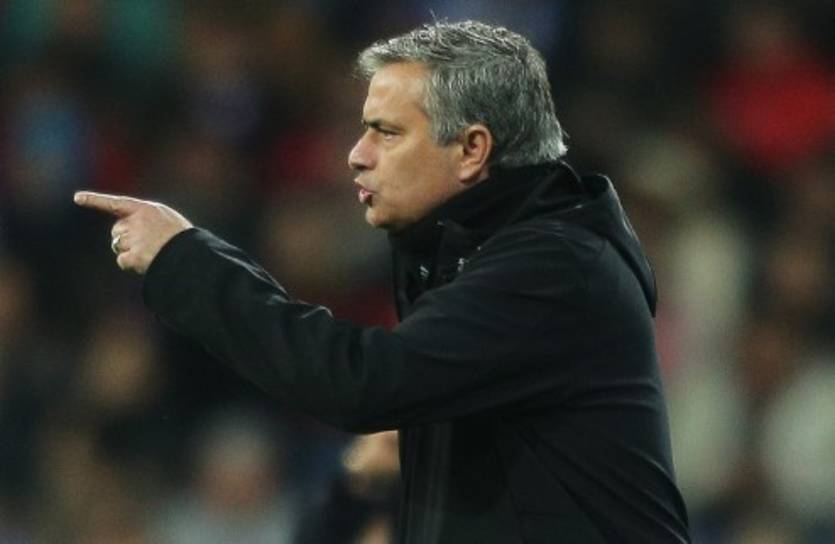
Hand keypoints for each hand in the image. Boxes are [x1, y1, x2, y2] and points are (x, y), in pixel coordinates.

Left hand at [74, 191, 192, 273]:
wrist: (192, 256)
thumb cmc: (183, 240)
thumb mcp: (168, 221)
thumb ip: (148, 221)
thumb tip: (125, 234)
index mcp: (146, 209)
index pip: (115, 203)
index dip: (95, 200)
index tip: (77, 198)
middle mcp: (137, 222)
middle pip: (117, 231)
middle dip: (124, 239)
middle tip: (145, 245)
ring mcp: (135, 239)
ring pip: (117, 246)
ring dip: (128, 251)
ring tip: (150, 254)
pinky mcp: (134, 255)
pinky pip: (122, 260)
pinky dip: (130, 264)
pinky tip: (145, 263)